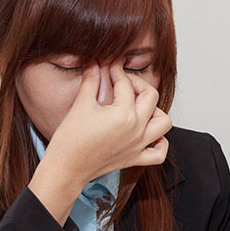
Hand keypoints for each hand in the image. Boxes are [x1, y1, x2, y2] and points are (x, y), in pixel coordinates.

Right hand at [27, 59, 170, 223]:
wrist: (66, 168)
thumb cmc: (70, 140)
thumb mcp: (81, 104)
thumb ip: (91, 80)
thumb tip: (94, 62)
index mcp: (123, 114)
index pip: (125, 84)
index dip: (116, 70)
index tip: (109, 65)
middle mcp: (136, 129)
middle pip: (150, 96)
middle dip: (137, 84)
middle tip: (122, 82)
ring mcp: (138, 145)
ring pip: (163, 123)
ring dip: (155, 111)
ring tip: (139, 106)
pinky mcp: (135, 159)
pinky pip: (159, 153)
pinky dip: (160, 142)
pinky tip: (148, 134)